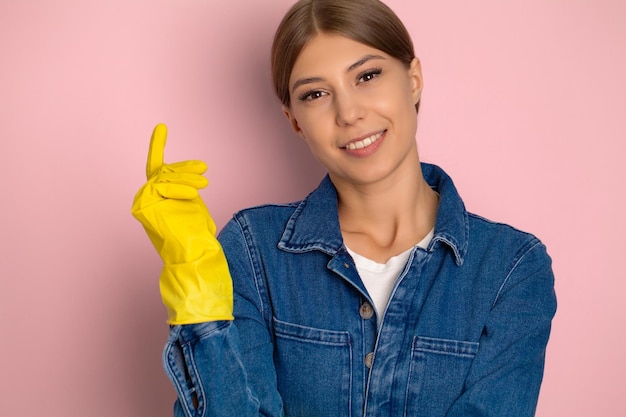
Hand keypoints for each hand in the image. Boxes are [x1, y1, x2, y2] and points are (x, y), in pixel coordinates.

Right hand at [132, 124, 233, 323]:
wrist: (194, 256)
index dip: (158, 145)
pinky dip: (178, 186)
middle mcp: (146, 200)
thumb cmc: (196, 234)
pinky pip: (161, 185)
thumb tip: (189, 173)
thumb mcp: (191, 202)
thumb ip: (183, 186)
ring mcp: (143, 203)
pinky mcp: (144, 206)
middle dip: (185, 169)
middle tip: (204, 170)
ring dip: (186, 177)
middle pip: (163, 171)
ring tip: (204, 183)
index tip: (162, 126)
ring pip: (164, 176)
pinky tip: (192, 193)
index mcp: (157, 198)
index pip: (157, 168)